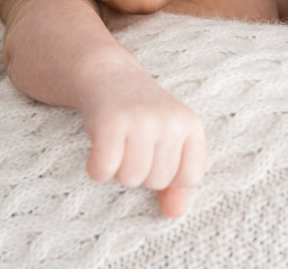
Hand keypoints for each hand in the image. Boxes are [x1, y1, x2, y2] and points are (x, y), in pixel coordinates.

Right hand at [77, 49, 206, 217]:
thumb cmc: (141, 116)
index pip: (191, 178)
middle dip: (140, 172)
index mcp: (191, 125)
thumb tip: (175, 213)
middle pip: (158, 181)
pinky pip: (103, 170)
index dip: (170, 177)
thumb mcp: (167, 142)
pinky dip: (96, 168)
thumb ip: (175, 182)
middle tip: (131, 144)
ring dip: (117, 171)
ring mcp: (141, 120)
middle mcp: (170, 121)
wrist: (108, 74)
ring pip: (131, 178)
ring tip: (117, 145)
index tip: (156, 156)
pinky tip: (99, 149)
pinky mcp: (110, 121)